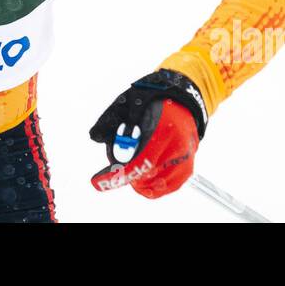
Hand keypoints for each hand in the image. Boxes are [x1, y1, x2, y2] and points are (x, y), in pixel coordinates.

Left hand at [88, 69, 207, 198]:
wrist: (180, 99)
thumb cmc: (152, 100)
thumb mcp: (128, 103)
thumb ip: (111, 119)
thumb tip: (96, 136)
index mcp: (164, 129)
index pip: (141, 160)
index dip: (119, 174)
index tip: (97, 182)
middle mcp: (178, 145)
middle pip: (148, 174)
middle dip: (127, 176)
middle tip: (112, 174)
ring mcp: (185, 157)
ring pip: (160, 184)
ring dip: (141, 183)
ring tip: (128, 175)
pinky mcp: (188, 164)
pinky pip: (171, 184)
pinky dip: (156, 187)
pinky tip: (144, 182)